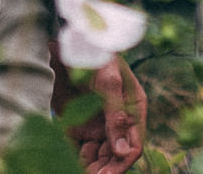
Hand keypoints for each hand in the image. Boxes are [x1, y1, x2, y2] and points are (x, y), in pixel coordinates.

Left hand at [55, 55, 146, 173]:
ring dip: (92, 167)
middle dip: (105, 169)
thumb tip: (124, 151)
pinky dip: (77, 159)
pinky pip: (80, 150)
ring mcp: (99, 125)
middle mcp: (118, 122)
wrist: (69, 42)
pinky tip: (70, 163)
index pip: (134, 145)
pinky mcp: (80, 127)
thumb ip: (116, 116)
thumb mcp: (108, 83)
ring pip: (99, 157)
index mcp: (134, 110)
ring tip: (80, 171)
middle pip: (116, 156)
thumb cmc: (96, 56)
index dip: (122, 163)